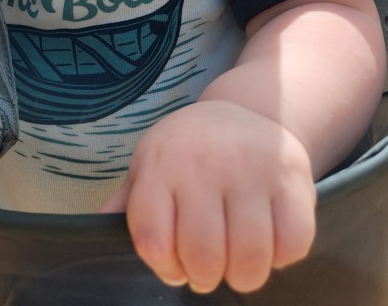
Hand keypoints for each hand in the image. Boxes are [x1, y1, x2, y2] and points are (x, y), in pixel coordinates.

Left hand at [100, 100, 315, 293]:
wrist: (245, 111)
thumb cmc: (188, 151)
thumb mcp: (149, 166)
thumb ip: (127, 204)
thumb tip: (94, 231)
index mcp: (161, 163)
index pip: (152, 240)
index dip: (164, 268)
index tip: (173, 265)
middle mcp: (204, 162)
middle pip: (203, 255)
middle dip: (205, 277)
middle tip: (208, 268)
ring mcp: (251, 167)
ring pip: (250, 257)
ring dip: (244, 276)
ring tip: (237, 263)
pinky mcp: (292, 175)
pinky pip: (293, 243)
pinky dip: (282, 257)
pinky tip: (268, 240)